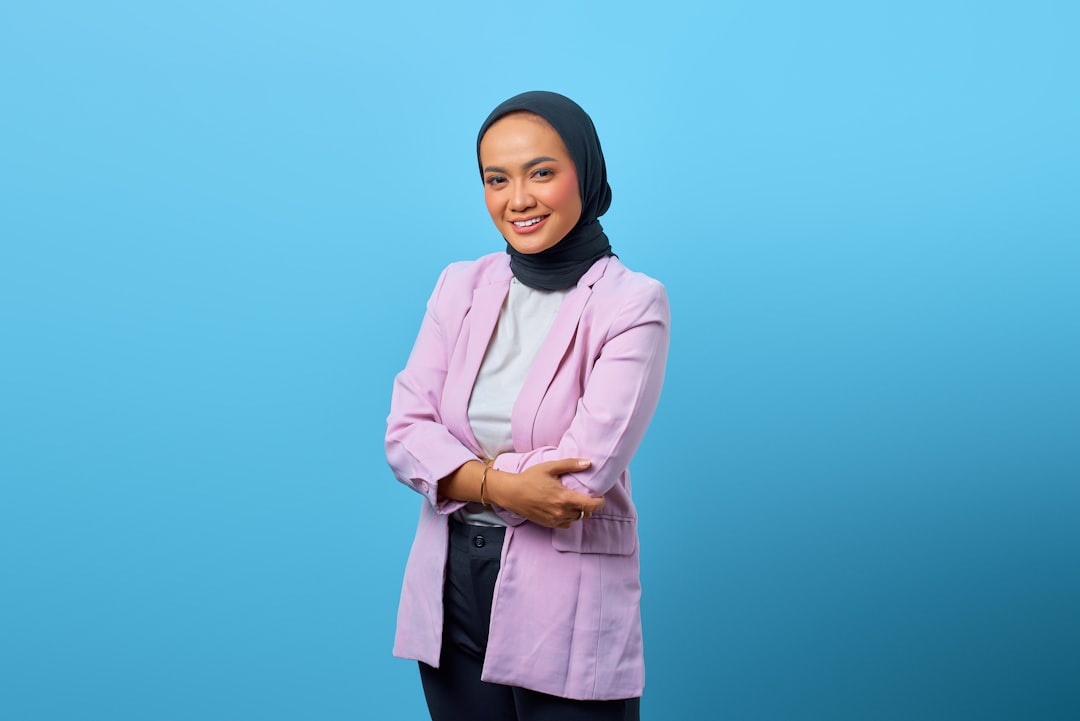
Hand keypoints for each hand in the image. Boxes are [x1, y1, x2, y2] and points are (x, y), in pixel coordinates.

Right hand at [487, 458, 604, 528]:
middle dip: (588, 506)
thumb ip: (571, 464)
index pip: (591, 506)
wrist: (512, 493)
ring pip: (576, 519)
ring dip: (578, 511)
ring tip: (572, 500)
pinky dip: (569, 517)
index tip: (600, 496)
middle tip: (585, 496)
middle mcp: (562, 512)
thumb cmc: (530, 478)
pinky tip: (563, 508)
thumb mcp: (550, 467)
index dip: (600, 502)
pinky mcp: (549, 524)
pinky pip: (566, 524)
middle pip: (585, 513)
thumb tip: (589, 463)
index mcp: (564, 498)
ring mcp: (555, 520)